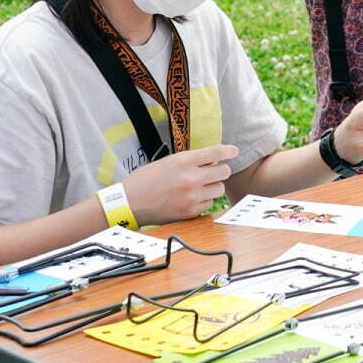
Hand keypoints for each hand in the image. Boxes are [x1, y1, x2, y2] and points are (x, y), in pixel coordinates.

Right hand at [122, 143, 237, 224]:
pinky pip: (209, 204)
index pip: (217, 153)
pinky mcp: (190, 212)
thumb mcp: (169, 162)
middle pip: (225, 172)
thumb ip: (191, 160)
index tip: (234, 151)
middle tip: (212, 172)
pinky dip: (204, 201)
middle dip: (220, 170)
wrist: (129, 203)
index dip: (229, 151)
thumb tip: (212, 160)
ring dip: (212, 186)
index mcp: (184, 161)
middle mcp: (191, 178)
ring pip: (220, 189)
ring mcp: (192, 196)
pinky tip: (191, 198)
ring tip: (199, 186)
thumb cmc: (146, 179)